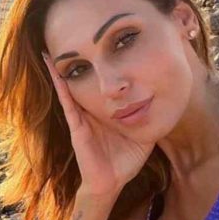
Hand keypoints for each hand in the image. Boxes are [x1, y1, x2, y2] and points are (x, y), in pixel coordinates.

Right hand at [42, 51, 154, 196]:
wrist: (111, 182)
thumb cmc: (125, 159)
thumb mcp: (143, 132)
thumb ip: (150, 116)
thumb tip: (167, 101)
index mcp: (105, 110)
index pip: (101, 84)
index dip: (98, 67)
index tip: (97, 44)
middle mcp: (90, 110)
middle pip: (82, 81)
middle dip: (77, 62)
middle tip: (69, 37)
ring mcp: (81, 116)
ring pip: (69, 87)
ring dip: (59, 69)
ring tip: (51, 49)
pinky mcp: (76, 125)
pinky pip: (66, 100)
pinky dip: (58, 83)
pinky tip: (53, 68)